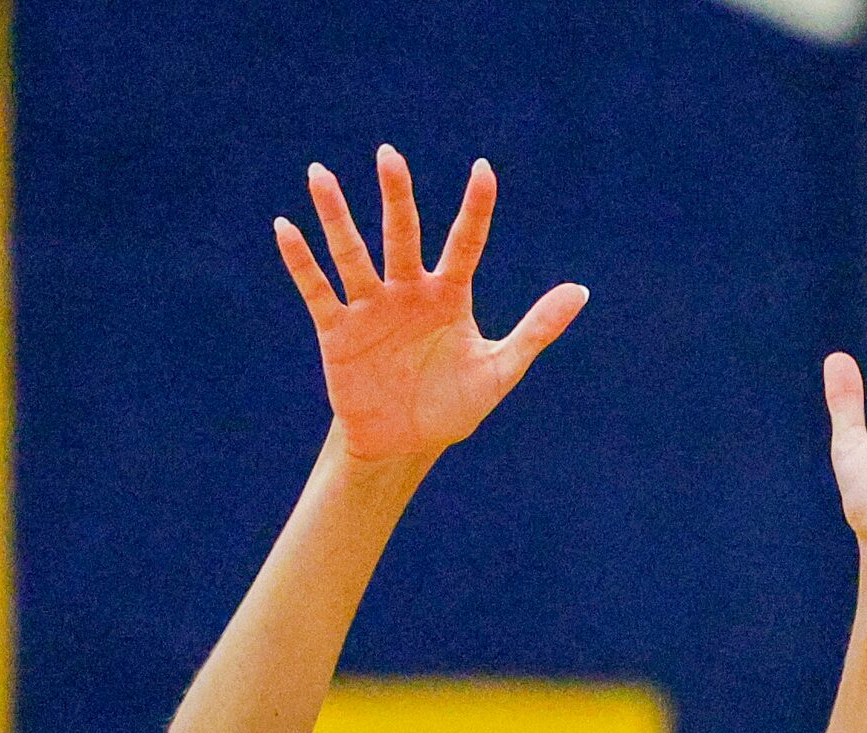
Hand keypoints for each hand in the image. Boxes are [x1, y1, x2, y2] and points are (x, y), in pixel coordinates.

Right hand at [276, 147, 586, 462]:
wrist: (406, 443)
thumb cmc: (454, 404)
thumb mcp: (500, 370)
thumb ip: (537, 329)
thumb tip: (581, 291)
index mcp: (450, 296)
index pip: (465, 243)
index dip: (475, 208)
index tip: (484, 169)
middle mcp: (408, 290)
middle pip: (402, 235)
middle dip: (396, 197)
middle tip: (389, 154)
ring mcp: (371, 307)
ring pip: (352, 253)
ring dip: (335, 216)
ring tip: (319, 175)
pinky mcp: (339, 330)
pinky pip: (318, 290)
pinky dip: (301, 262)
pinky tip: (285, 227)